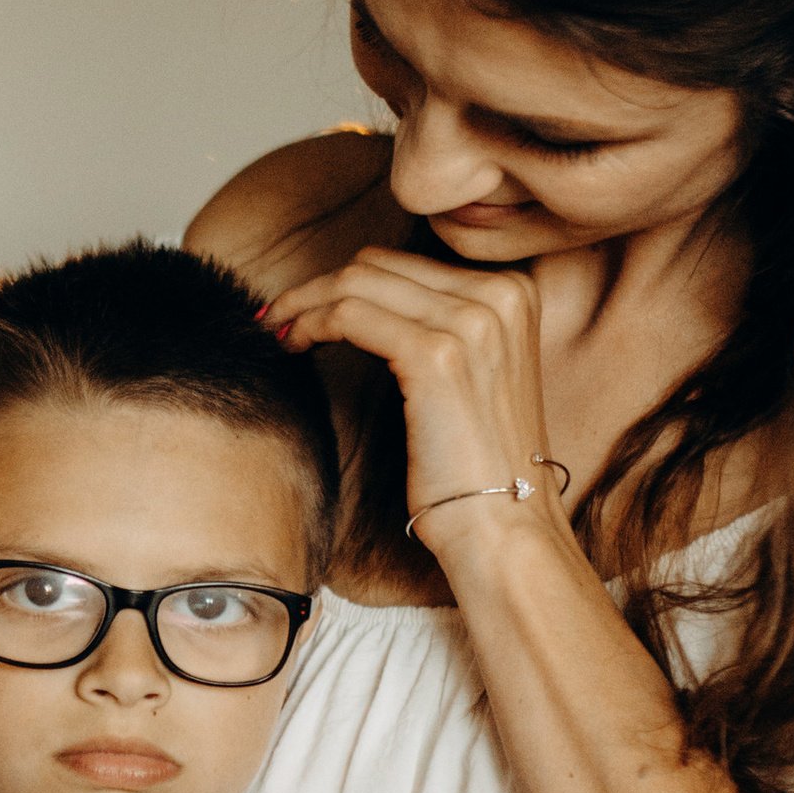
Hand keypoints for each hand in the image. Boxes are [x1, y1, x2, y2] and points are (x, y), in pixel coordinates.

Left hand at [268, 243, 560, 550]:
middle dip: (318, 286)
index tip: (309, 306)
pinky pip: (350, 314)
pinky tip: (293, 345)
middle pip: (379, 264)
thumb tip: (371, 307)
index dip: (349, 280)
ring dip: (304, 303)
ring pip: (357, 282)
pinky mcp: (438, 355)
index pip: (407, 265)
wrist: (506, 528)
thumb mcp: (475, 378)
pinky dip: (311, 324)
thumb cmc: (481, 470)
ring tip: (278, 333)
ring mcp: (473, 321)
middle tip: (279, 318)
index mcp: (515, 293)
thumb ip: (443, 332)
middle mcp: (501, 295)